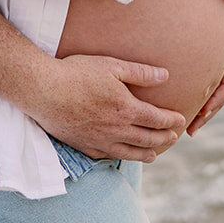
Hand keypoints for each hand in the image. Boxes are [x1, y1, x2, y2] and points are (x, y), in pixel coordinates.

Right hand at [30, 52, 185, 163]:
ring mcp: (100, 141)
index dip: (170, 120)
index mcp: (126, 109)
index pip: (156, 119)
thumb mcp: (111, 65)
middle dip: (163, 138)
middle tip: (173, 138)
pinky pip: (108, 157)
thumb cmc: (77, 73)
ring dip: (145, 154)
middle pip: (147, 138)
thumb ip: (140, 73)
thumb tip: (165, 75)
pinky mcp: (84, 146)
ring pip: (129, 153)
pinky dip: (120, 158)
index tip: (180, 120)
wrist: (43, 90)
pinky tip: (122, 156)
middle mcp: (117, 130)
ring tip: (154, 154)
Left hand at [187, 0, 223, 134]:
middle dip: (206, 114)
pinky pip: (207, 87)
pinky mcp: (215, 69)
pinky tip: (186, 109)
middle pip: (220, 97)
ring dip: (202, 112)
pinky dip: (199, 99)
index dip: (216, 99)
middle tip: (192, 130)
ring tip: (188, 129)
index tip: (203, 112)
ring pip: (213, 96)